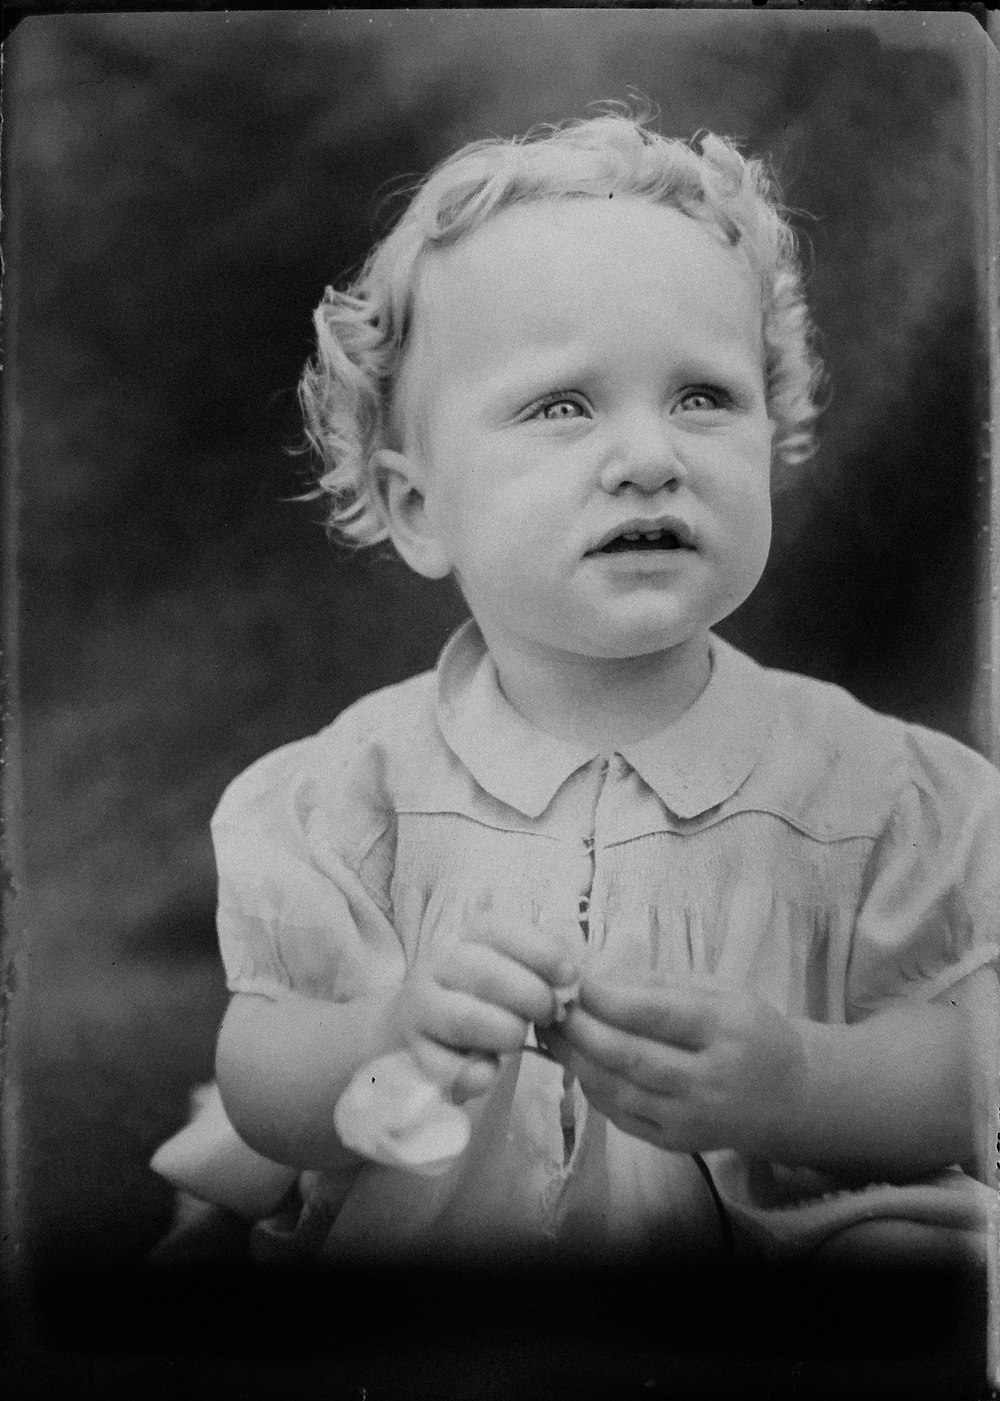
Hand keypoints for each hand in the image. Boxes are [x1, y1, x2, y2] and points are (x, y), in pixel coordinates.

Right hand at [383, 915, 578, 1103]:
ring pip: (467, 1019)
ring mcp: (419, 1007)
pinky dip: (475, 1074)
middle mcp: (436, 964)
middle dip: (531, 997)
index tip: (570, 974)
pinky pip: (446, 1067)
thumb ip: (537, 962)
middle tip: (550, 1014)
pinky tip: (491, 1071)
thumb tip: (573, 972)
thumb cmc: (476, 991)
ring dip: (506, 1033)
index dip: (540, 951)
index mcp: (464, 936)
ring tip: (519, 1039)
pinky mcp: (412, 1050)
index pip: (499, 930)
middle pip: (487, 975)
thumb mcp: (503, 962)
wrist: (414, 1023)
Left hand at [545, 974, 807, 1157]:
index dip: (609, 998)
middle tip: (549, 1006)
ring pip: (617, 1090)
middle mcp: (710, 1080)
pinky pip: (620, 1115)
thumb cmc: (750, 1032)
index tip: (575, 981)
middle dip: (580, 1030)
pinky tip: (577, 1062)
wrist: (788, 1097)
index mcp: (727, 1030)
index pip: (658, 1015)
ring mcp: (691, 1119)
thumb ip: (661, 984)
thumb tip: (596, 976)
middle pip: (630, 1056)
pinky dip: (591, 1087)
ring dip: (575, 1059)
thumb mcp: (722, 991)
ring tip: (550, 1032)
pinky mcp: (675, 1144)